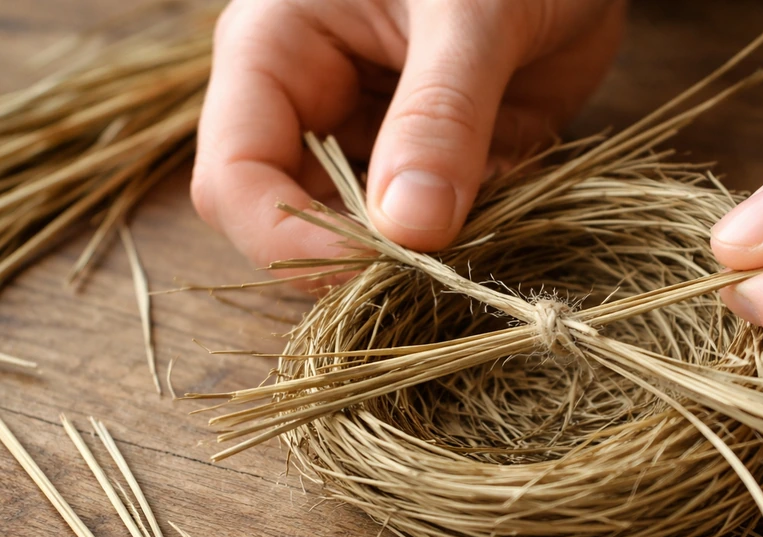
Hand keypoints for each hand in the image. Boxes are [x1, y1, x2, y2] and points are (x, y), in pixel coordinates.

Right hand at [191, 0, 625, 265]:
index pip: (234, 177)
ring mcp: (371, 143)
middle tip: (433, 262)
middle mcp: (312, 107)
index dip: (285, 237)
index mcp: (277, 53)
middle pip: (287, 222)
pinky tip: (504, 203)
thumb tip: (408, 229)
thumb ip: (440, 117)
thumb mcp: (471, 17)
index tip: (370, 263)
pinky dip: (462, 237)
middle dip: (353, 256)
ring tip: (480, 226)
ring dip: (415, 254)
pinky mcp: (429, 169)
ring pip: (360, 238)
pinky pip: (429, 231)